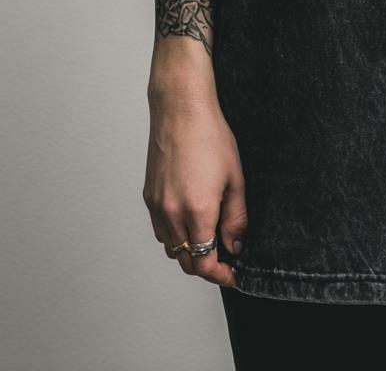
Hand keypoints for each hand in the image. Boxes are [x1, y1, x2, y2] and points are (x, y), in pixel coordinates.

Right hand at [143, 85, 246, 287]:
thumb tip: (236, 245)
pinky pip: (160, 230)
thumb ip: (236, 218)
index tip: (233, 274)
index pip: (204, 263)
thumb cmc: (210, 137)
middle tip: (226, 259)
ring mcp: (157, 206)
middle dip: (206, 266)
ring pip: (171, 248)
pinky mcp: (148, 197)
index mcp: (197, 211)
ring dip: (189, 251)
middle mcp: (172, 213)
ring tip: (210, 237)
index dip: (220, 275)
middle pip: (186, 262)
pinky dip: (175, 235)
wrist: (181, 110)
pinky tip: (190, 220)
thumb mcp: (235, 178)